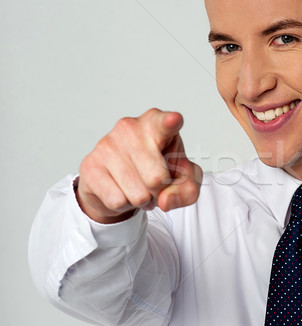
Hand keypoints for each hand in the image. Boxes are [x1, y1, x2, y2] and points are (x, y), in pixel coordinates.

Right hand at [76, 108, 202, 222]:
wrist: (119, 181)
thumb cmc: (157, 170)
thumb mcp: (184, 181)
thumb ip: (187, 191)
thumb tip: (165, 200)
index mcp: (157, 124)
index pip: (165, 123)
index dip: (170, 123)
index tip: (174, 120)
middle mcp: (130, 128)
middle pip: (157, 179)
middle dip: (160, 191)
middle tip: (155, 183)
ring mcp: (107, 144)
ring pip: (138, 194)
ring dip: (143, 200)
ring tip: (139, 187)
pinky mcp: (90, 165)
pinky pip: (117, 201)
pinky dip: (124, 204)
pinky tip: (121, 190)